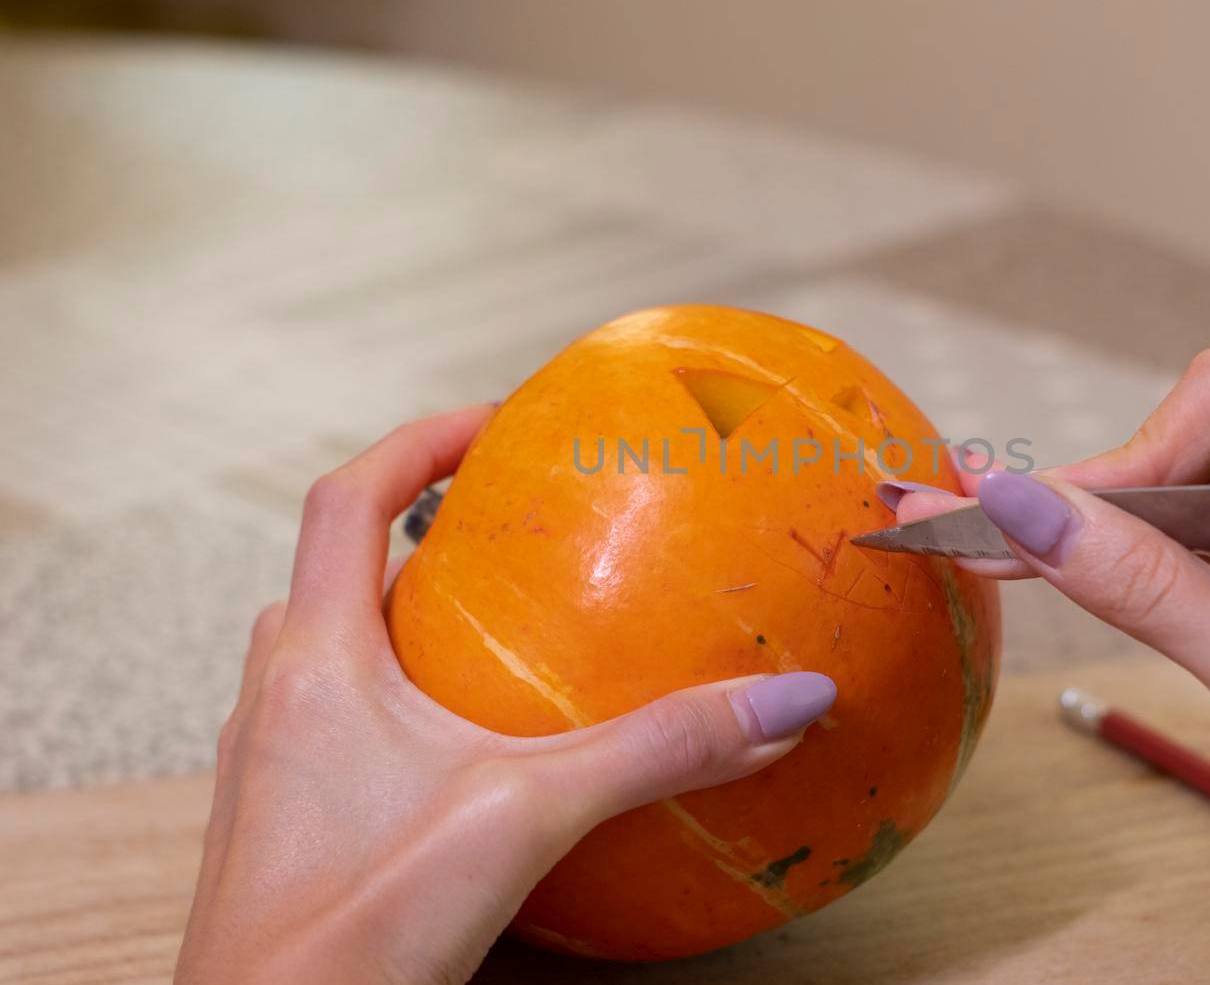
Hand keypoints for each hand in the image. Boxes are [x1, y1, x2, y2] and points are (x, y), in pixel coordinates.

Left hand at [176, 405, 835, 983]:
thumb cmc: (356, 934)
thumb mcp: (526, 819)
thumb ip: (658, 750)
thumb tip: (790, 701)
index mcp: (317, 660)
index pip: (345, 497)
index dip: (417, 440)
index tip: (496, 422)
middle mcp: (279, 698)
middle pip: (334, 570)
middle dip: (416, 532)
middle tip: (506, 527)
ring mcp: (273, 768)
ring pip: (331, 653)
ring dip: (404, 621)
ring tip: (496, 633)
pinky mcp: (288, 830)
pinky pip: (343, 728)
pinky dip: (406, 706)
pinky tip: (476, 759)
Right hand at [887, 350, 1209, 983]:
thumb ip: (1141, 584)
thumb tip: (1022, 507)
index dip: (1129, 461)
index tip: (1048, 527)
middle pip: (1197, 443)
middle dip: (1098, 494)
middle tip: (980, 524)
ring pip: (1189, 500)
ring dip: (1103, 535)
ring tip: (993, 549)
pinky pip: (1203, 556)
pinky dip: (1135, 574)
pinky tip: (1065, 579)